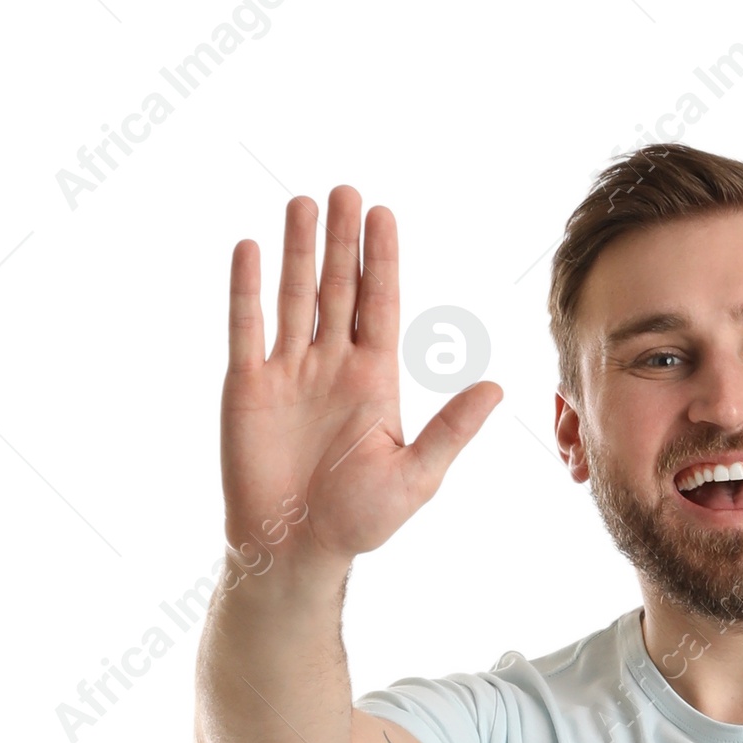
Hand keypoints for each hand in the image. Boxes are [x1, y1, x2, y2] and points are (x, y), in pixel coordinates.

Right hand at [221, 185, 500, 578]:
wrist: (294, 551)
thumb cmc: (358, 522)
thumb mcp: (415, 476)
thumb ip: (450, 430)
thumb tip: (496, 388)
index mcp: (373, 380)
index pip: (379, 305)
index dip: (380, 259)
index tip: (381, 213)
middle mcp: (331, 366)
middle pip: (337, 289)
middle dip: (341, 241)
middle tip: (345, 191)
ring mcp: (288, 372)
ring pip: (293, 297)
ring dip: (297, 251)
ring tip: (303, 203)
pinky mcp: (248, 386)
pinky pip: (246, 327)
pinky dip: (248, 289)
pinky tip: (251, 249)